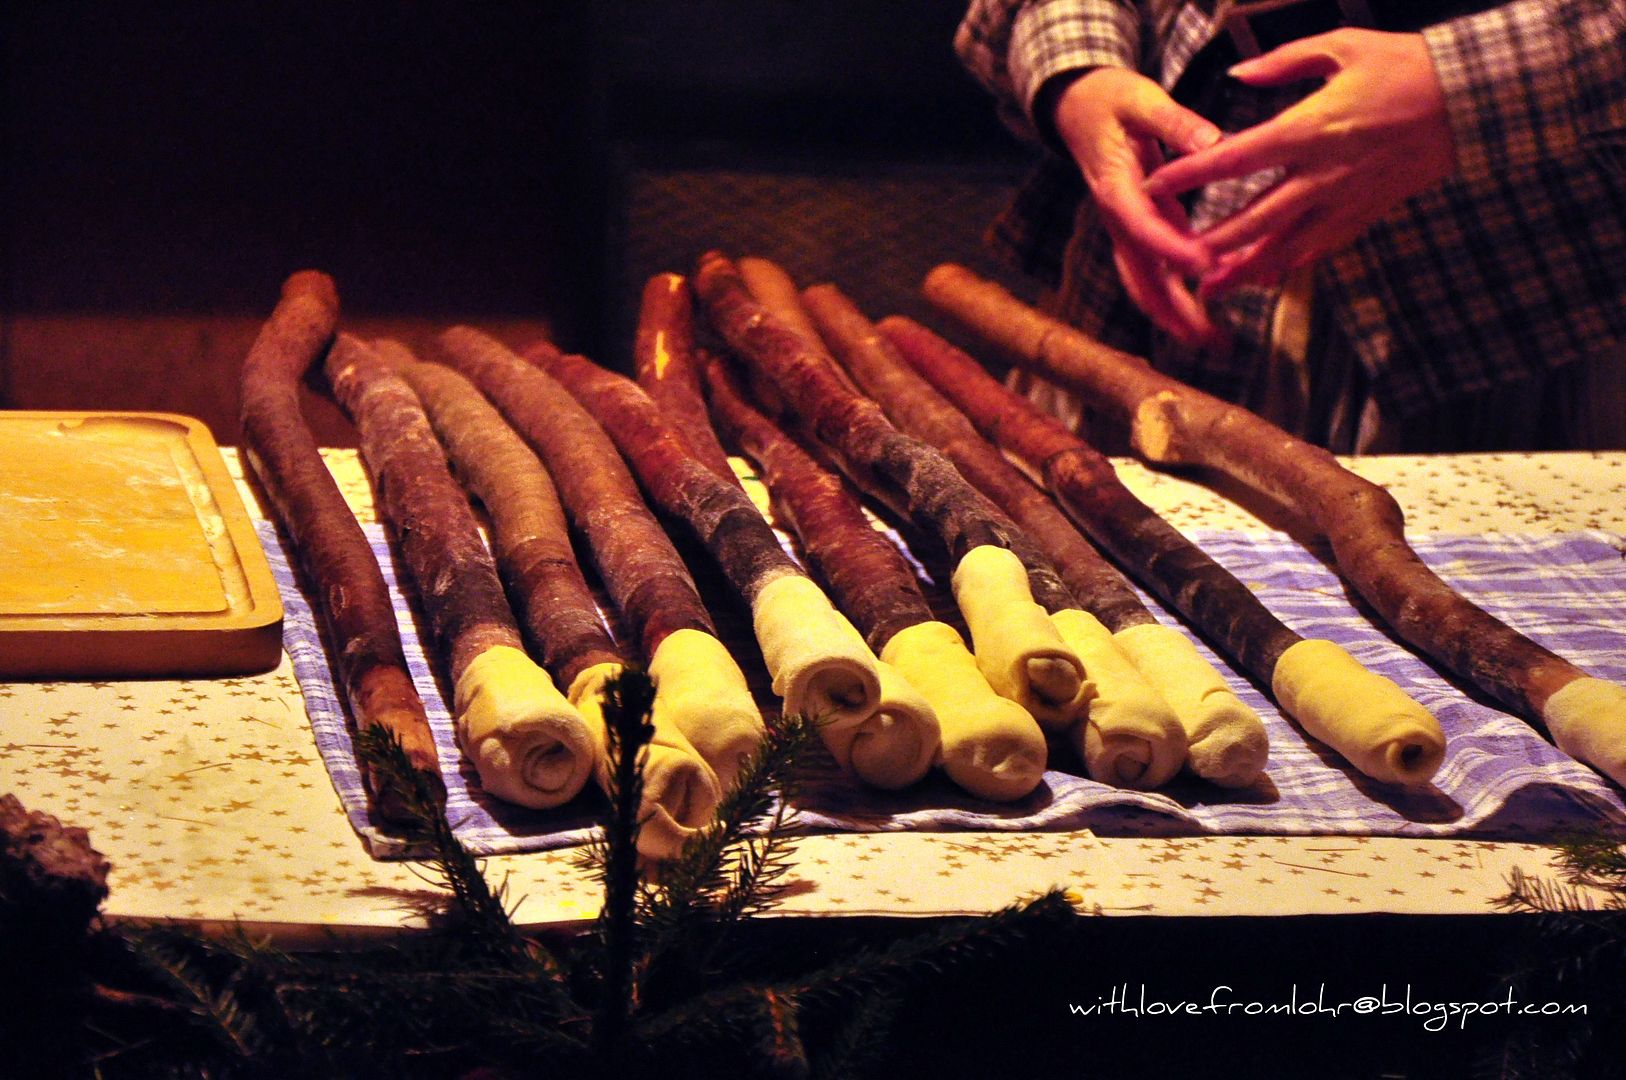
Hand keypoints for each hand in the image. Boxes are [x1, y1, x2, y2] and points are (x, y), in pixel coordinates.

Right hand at [1052, 67, 1225, 346]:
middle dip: (1171, 310)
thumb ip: (1174, 122)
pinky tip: (1213, 304)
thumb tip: (1212, 142)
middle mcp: (1118, 219)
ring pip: (1147, 283)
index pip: (1141, 226)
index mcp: (1115, 188)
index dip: (1170, 249)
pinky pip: (1158, 270)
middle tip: (1205, 337)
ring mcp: (1127, 230)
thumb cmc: (1111, 100)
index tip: (1203, 266)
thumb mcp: (1141, 99)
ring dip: (1176, 314)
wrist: (1079, 109)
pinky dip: (1182, 292)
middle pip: (1140, 275)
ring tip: (1213, 341)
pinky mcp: (1140, 231)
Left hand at [1143, 30, 1456, 296]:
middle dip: (1211, 243)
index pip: (1234, 157)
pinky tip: (1265, 278)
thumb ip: (1284, 60)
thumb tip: (1239, 71)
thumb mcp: (1345, 45)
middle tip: (1174, 261)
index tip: (1154, 185)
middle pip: (1253, 217)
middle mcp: (1322, 172)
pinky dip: (1289, 265)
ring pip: (1286, 244)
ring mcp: (1346, 198)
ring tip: (1211, 288)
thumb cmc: (1408, 65)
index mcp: (1309, 128)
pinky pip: (1320, 246)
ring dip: (1245, 269)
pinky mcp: (1367, 212)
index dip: (1189, 175)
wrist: (1475, 100)